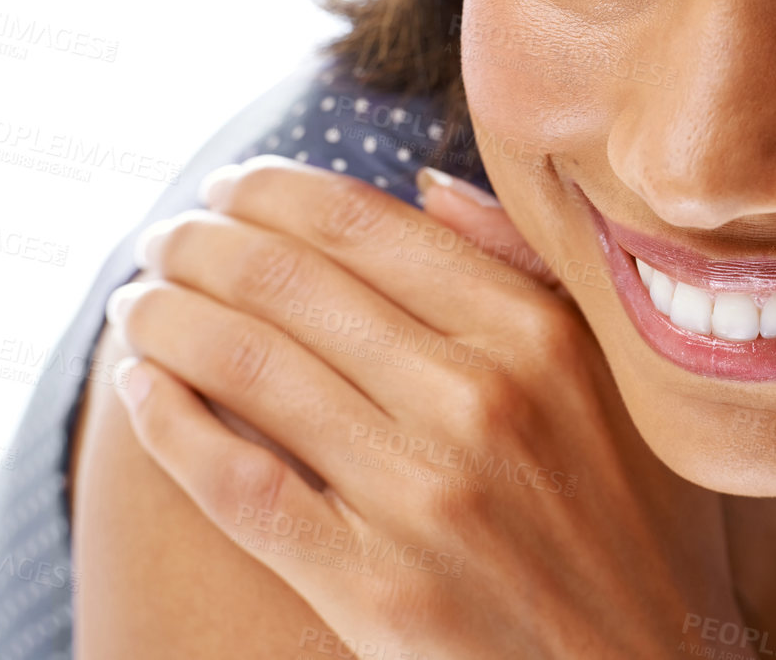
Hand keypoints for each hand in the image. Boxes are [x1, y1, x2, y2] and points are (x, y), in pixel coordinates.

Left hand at [103, 154, 754, 658]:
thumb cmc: (639, 528)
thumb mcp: (625, 382)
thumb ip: (530, 274)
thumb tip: (424, 185)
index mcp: (537, 334)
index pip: (362, 222)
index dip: (270, 190)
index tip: (227, 186)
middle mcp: (479, 400)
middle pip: (287, 282)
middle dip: (200, 243)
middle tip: (163, 237)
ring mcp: (422, 497)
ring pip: (247, 367)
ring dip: (165, 318)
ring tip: (136, 303)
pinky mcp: (376, 590)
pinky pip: (238, 483)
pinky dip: (168, 423)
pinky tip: (137, 388)